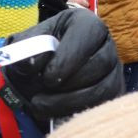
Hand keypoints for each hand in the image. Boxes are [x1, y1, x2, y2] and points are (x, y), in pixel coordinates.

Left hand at [3, 9, 123, 119]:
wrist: (35, 74)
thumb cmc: (34, 54)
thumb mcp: (23, 45)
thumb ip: (24, 49)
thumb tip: (31, 63)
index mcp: (85, 23)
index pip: (88, 33)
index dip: (68, 57)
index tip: (47, 77)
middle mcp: (105, 43)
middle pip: (100, 63)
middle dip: (69, 84)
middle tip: (40, 97)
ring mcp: (113, 68)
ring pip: (105, 88)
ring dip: (71, 102)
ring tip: (41, 106)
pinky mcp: (114, 91)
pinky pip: (105, 105)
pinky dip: (78, 112)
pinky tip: (54, 114)